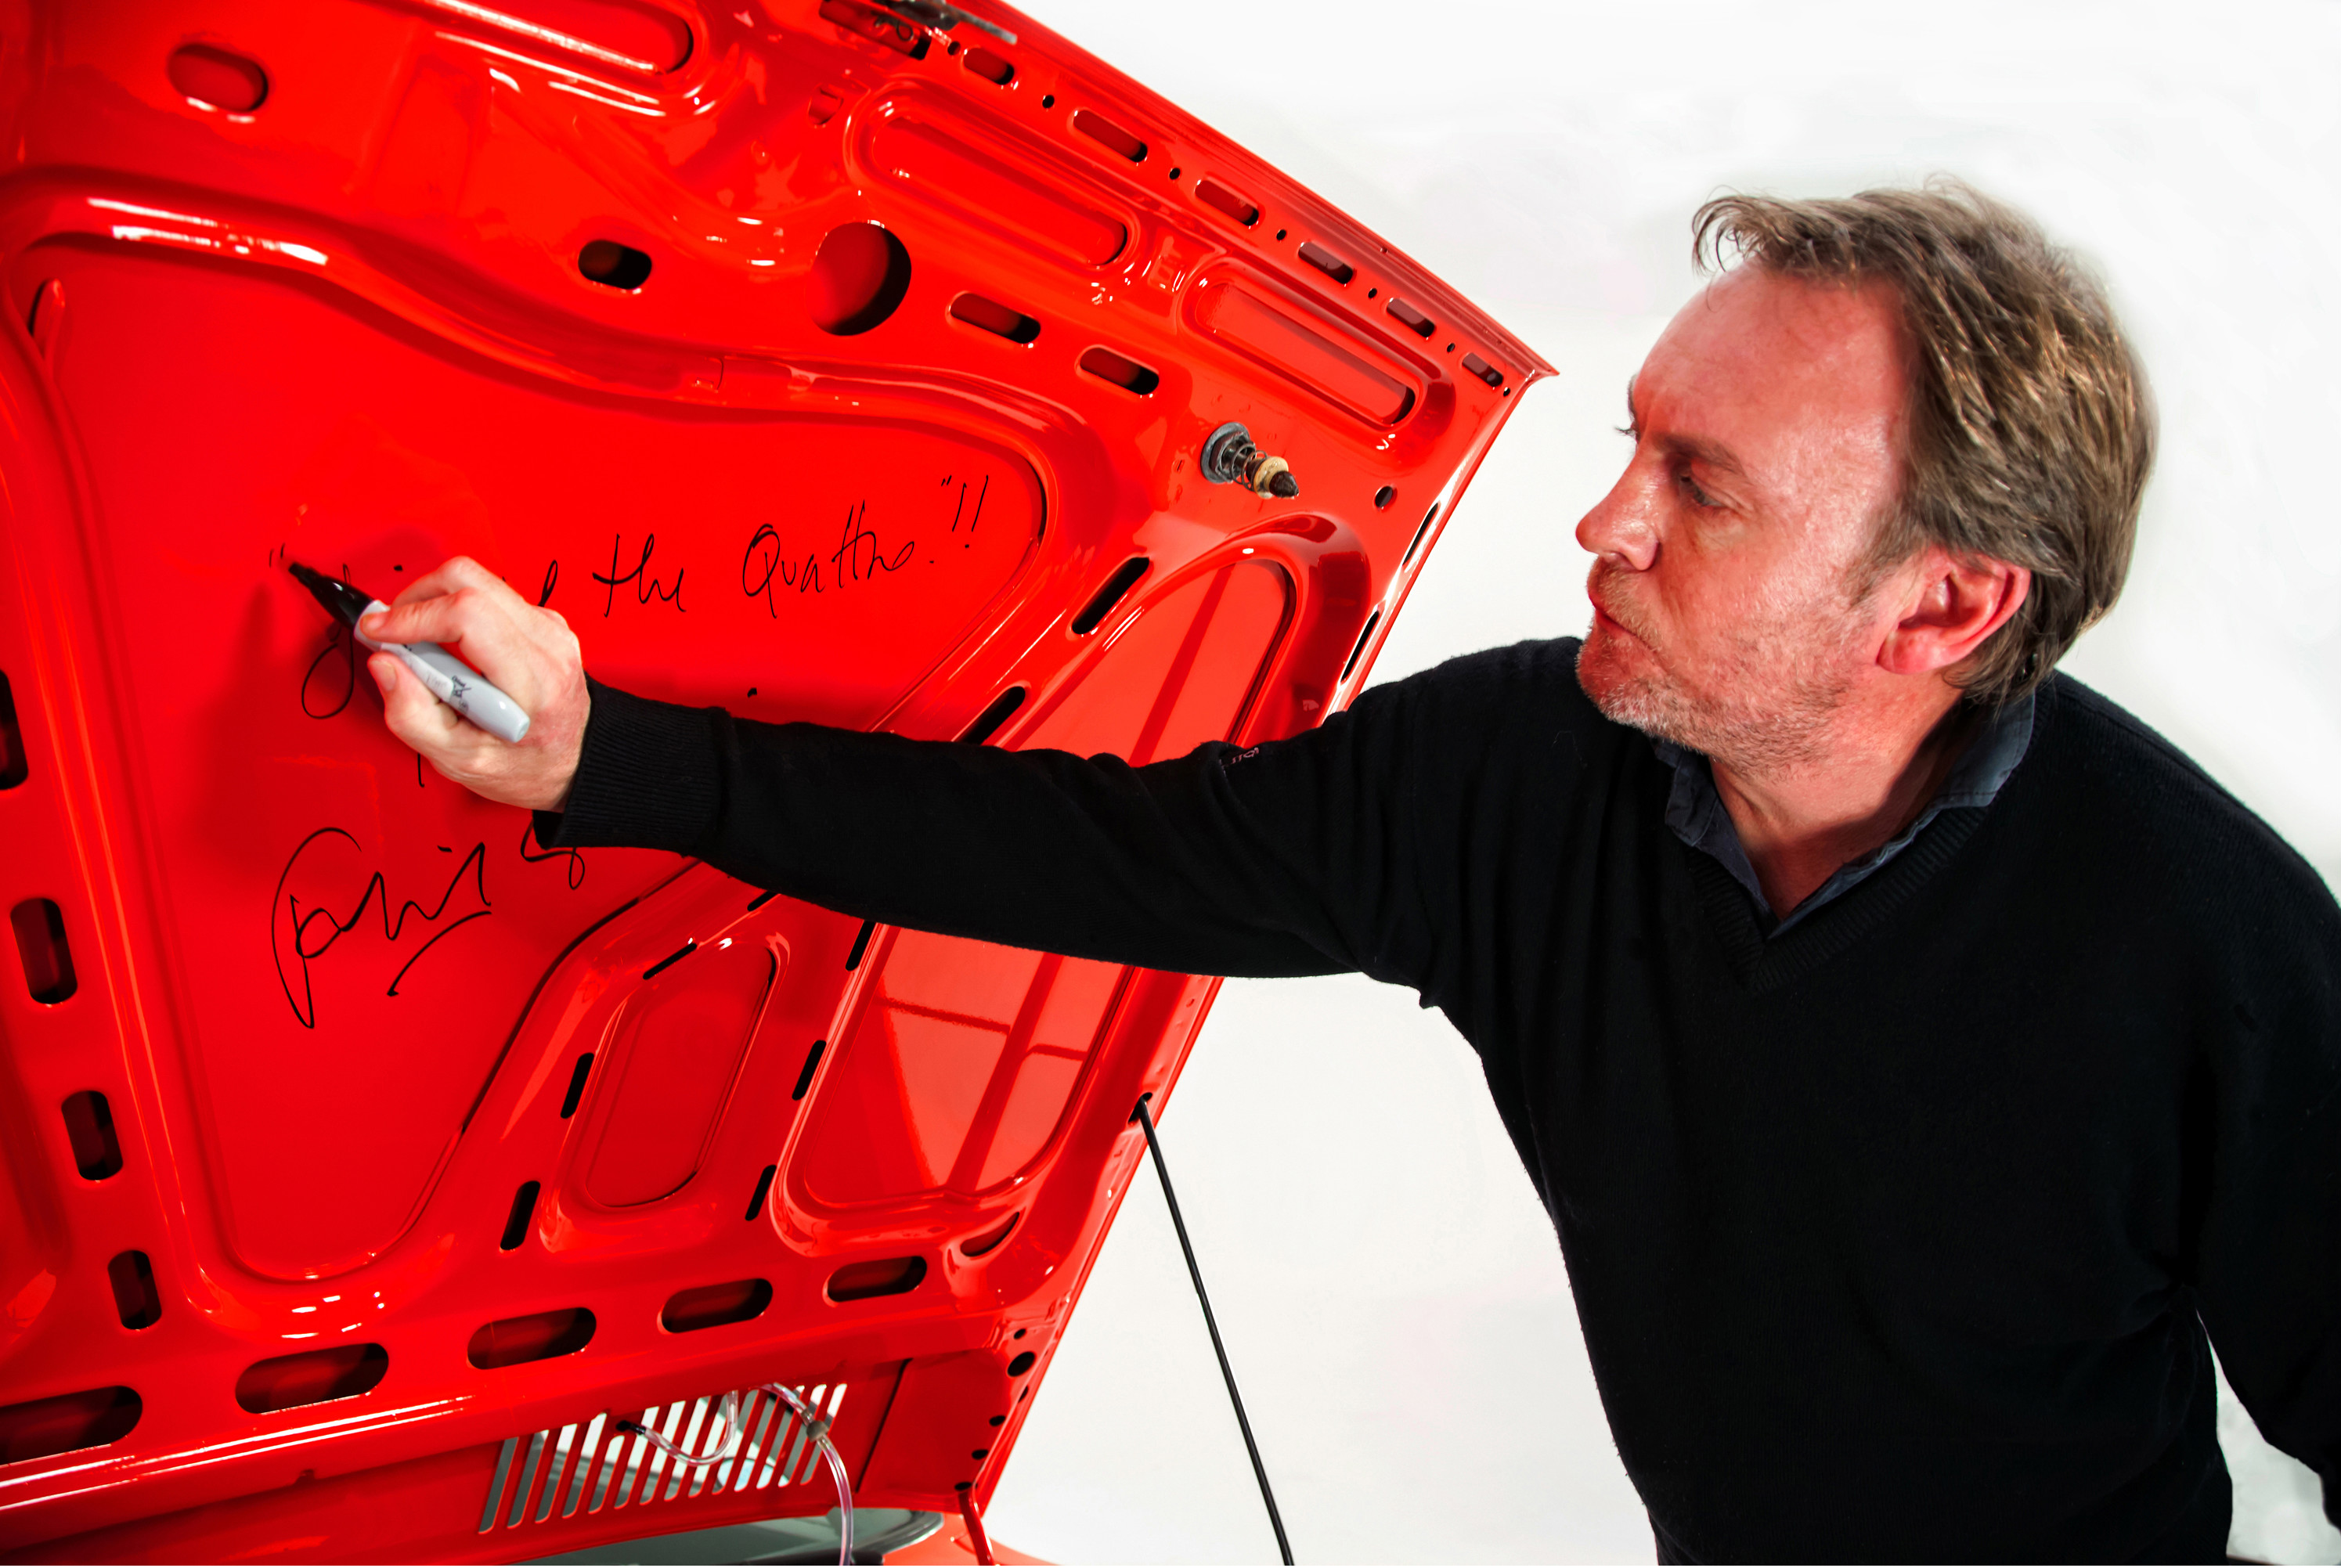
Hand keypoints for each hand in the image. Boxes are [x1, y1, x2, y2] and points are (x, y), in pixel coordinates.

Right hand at [360, 556, 588, 812]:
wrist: (575, 759)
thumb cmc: (524, 765)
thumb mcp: (461, 760)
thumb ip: (413, 716)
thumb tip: (385, 664)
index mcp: (532, 679)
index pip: (468, 614)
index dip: (412, 615)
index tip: (377, 630)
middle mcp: (547, 642)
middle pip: (468, 580)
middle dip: (416, 597)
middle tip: (393, 631)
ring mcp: (549, 626)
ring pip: (477, 580)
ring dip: (434, 602)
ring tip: (420, 643)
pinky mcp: (542, 620)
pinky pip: (489, 594)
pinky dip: (456, 609)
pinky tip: (450, 646)